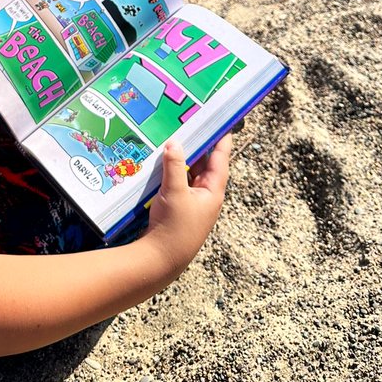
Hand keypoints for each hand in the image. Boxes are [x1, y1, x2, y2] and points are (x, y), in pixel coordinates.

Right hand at [143, 133, 231, 278]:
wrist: (161, 260)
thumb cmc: (175, 227)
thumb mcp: (175, 192)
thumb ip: (174, 165)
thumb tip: (174, 143)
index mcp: (213, 191)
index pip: (220, 159)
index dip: (221, 139)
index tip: (221, 121)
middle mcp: (205, 195)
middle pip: (204, 163)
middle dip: (197, 145)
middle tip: (189, 123)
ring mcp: (191, 202)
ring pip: (189, 172)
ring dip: (182, 158)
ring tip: (173, 136)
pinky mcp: (177, 207)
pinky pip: (177, 182)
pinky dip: (172, 171)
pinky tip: (160, 161)